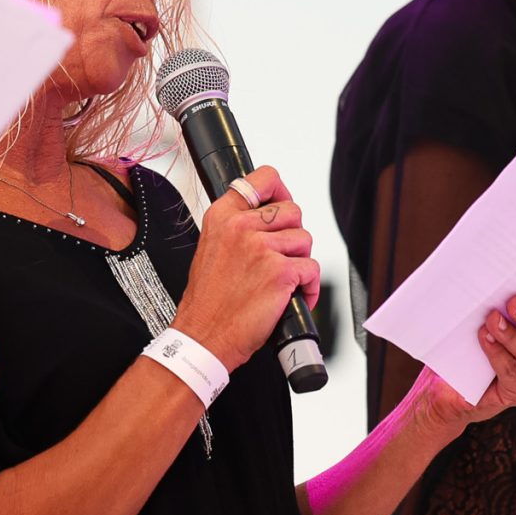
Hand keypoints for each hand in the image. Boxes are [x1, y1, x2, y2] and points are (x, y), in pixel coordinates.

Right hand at [168, 165, 320, 371]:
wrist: (203, 335)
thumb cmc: (208, 300)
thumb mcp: (210, 248)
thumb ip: (236, 227)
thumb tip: (267, 218)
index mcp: (222, 217)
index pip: (263, 179)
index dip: (280, 191)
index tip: (281, 203)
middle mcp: (241, 227)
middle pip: (293, 211)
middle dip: (293, 235)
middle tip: (280, 256)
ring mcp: (261, 248)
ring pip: (305, 240)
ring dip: (300, 263)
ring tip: (283, 280)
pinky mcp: (280, 272)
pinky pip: (312, 269)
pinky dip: (309, 287)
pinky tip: (292, 296)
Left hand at [410, 280, 515, 438]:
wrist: (445, 384)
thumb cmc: (462, 342)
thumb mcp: (474, 315)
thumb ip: (487, 297)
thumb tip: (482, 270)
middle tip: (513, 302)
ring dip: (512, 335)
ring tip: (491, 320)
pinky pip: (515, 375)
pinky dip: (500, 356)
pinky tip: (486, 340)